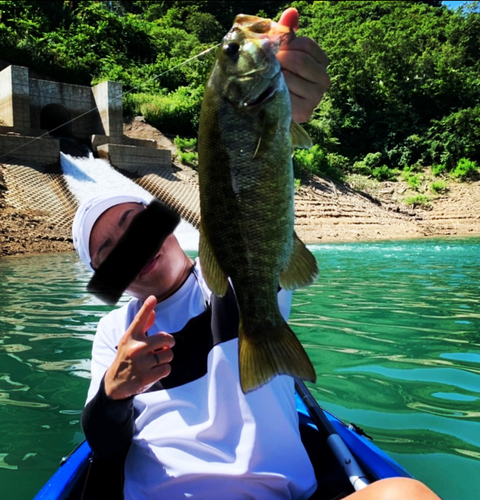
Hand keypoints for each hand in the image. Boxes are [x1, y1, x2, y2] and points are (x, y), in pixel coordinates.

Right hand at [104, 295, 174, 399]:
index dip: (147, 307)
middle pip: (166, 339)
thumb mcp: (130, 340)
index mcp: (131, 337)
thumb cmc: (126, 357)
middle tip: (165, 346)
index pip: (140, 319)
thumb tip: (154, 311)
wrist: (115, 382)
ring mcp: (141, 363)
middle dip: (169, 343)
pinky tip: (155, 370)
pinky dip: (164, 369)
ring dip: (166, 358)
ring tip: (155, 360)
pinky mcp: (147, 376)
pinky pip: (167, 368)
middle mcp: (136, 348)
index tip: (153, 298)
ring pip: (169, 355)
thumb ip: (143, 326)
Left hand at [277, 8, 329, 122]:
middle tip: (268, 65)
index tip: (275, 50)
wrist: (268, 105)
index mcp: (321, 62)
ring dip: (275, 76)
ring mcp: (316, 97)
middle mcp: (324, 80)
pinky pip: (287, 93)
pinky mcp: (306, 111)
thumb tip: (292, 12)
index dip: (286, 45)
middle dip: (279, 61)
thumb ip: (286, 32)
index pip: (307, 45)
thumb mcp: (281, 52)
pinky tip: (271, 90)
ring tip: (268, 78)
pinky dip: (275, 89)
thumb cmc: (276, 75)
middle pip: (300, 60)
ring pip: (292, 77)